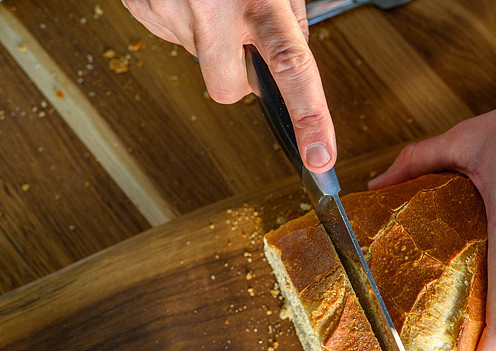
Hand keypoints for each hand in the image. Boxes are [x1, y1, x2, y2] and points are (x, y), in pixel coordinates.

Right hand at [122, 0, 335, 170]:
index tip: (320, 156)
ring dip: (208, 40)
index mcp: (258, 2)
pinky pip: (169, 36)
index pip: (293, 71)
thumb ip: (286, 19)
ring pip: (196, 60)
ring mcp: (170, 11)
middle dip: (236, 78)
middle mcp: (212, 11)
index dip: (310, 119)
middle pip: (227, 90)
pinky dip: (183, 22)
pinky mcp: (141, 7)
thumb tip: (287, 64)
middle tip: (240, 40)